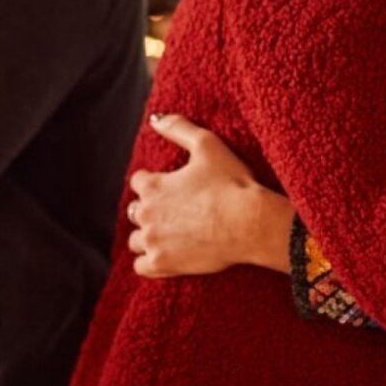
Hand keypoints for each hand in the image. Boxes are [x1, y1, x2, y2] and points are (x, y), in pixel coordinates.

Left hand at [127, 114, 293, 276]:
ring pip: (136, 240)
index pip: (139, 182)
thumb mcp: (207, 145)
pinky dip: (148, 262)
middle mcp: (146, 213)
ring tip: (170, 236)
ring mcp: (153, 241)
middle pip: (135, 212)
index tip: (171, 186)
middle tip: (174, 212)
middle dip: (149, 210)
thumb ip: (178, 128)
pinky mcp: (163, 264)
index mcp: (153, 185)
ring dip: (148, 236)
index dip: (154, 182)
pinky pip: (141, 266)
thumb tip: (155, 118)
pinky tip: (164, 257)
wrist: (250, 223)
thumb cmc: (231, 183)